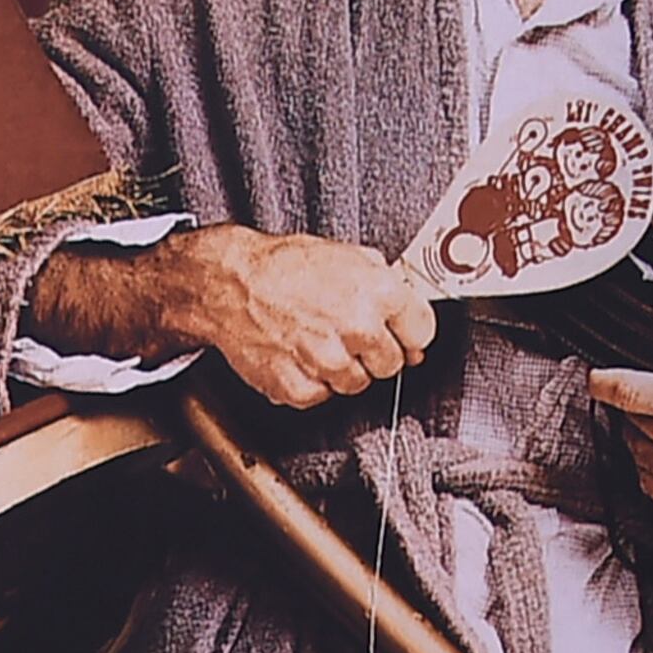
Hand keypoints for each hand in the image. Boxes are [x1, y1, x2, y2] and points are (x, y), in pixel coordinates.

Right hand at [34, 226, 437, 408]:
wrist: (229, 285)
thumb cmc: (283, 267)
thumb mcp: (347, 256)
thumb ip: (384, 285)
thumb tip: (405, 313)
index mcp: (380, 292)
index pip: (422, 333)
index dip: (410, 335)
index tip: (400, 336)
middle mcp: (360, 329)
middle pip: (391, 365)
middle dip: (374, 354)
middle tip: (348, 337)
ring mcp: (329, 361)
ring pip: (356, 385)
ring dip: (342, 370)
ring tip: (317, 344)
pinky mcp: (299, 386)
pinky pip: (321, 396)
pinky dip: (311, 383)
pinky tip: (297, 357)